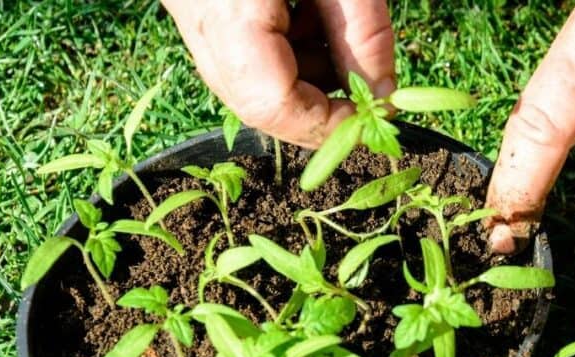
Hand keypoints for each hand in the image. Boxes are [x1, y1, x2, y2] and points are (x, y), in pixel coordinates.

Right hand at [162, 0, 394, 147]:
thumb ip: (364, 35)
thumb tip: (384, 98)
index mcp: (226, 9)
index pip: (270, 105)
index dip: (327, 126)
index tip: (373, 119)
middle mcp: (195, 18)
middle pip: (255, 101)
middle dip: (318, 107)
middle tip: (366, 94)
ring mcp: (190, 13)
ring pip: (248, 78)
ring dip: (306, 75)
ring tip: (341, 36)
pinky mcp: (198, 5)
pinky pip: (241, 50)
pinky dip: (287, 48)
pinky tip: (316, 16)